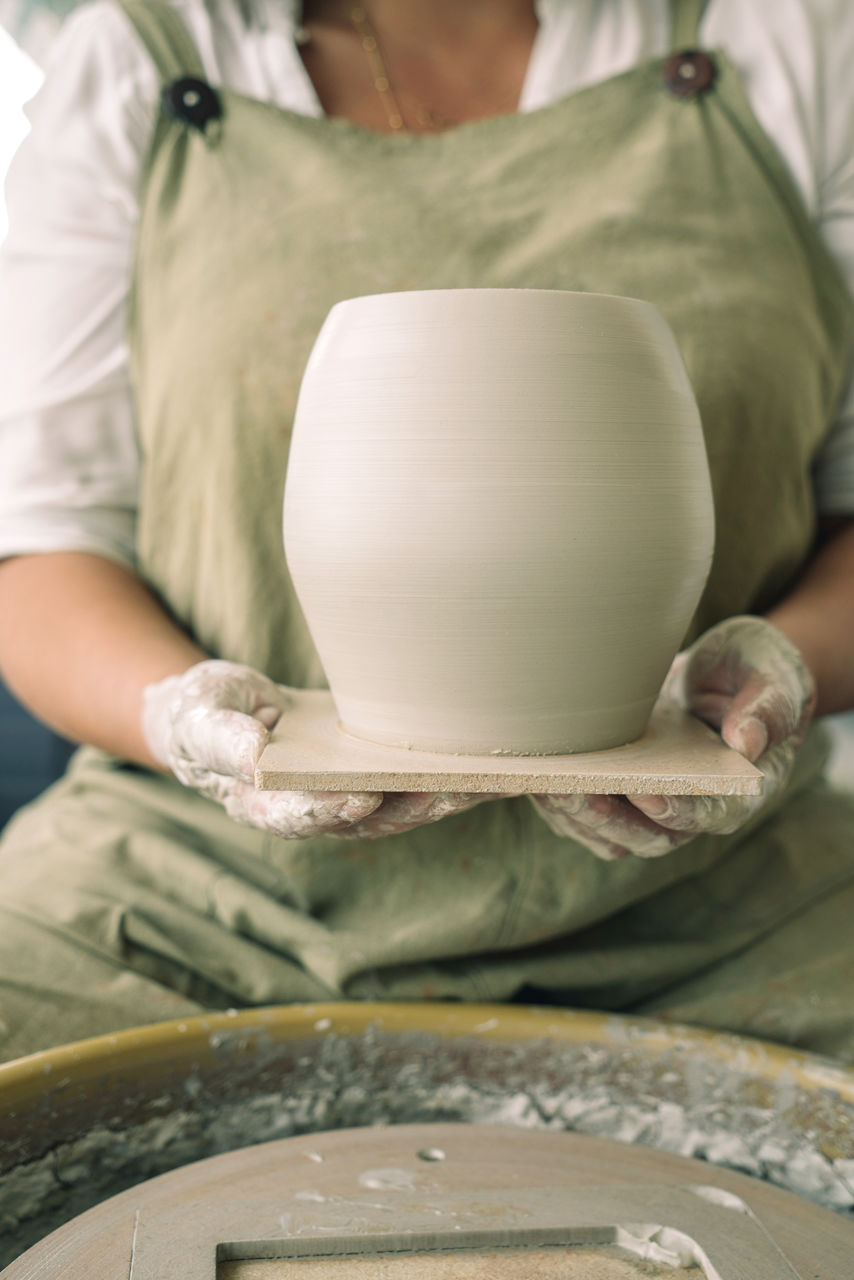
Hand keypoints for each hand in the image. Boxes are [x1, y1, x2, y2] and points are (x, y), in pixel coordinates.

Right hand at [142, 660, 493, 838]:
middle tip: (451, 790)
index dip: (332, 808)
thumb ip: (221, 738)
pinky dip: (443, 776)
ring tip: (483, 780)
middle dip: (411, 806)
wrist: (221, 710)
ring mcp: (344, 794)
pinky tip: (480, 762)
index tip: (364, 794)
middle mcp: (311, 810)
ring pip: (398, 806)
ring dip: (440, 796)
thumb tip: (254, 759)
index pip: (301, 815)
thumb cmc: (203, 713)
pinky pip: (408, 781)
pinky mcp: (368, 772)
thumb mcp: (199, 718)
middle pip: (367, 819)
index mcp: (263, 805)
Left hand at [529, 616, 815, 859]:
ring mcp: (652, 805)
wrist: (729, 670)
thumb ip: (767, 709)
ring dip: (577, 815)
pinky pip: (586, 814)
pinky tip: (535, 776)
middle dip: (610, 818)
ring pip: (610, 833)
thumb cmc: (756, 674)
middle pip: (650, 837)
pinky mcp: (620, 792)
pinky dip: (560, 803)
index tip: (647, 793)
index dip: (678, 810)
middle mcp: (693, 809)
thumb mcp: (773, 678)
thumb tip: (747, 742)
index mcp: (737, 790)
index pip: (708, 815)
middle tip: (577, 790)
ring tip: (547, 784)